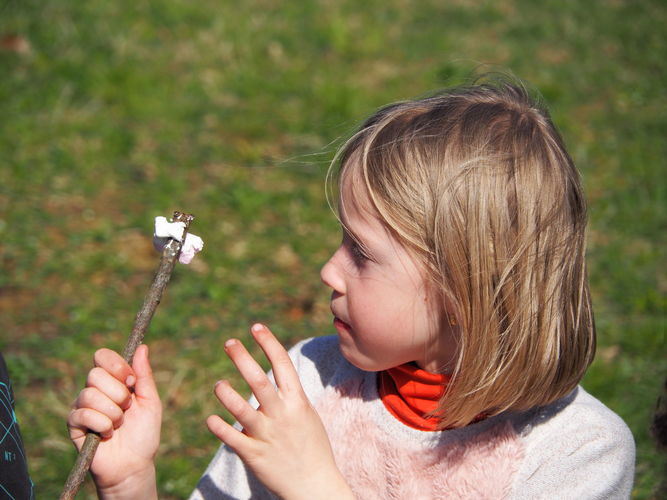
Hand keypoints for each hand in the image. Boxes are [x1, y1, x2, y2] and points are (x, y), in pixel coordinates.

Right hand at [67, 345, 160, 498]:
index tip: (131, 381)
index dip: (116, 366)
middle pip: (95, 374)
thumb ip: (144, 375)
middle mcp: (95, 390)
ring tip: (118, 424)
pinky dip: (102, 424)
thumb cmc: (144, 433)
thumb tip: (142, 347)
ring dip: (112, 412)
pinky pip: (82, 414)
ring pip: (89, 394)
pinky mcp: (73, 424)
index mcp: (114, 381)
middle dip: (118, 393)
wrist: (133, 464)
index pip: (102, 356)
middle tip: (126, 408)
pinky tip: (107, 434)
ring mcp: (82, 406)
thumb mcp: (150, 401)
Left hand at [206, 324, 354, 499]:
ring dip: (226, 393)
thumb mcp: (307, 415)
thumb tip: (276, 374)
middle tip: (229, 343)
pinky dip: (219, 427)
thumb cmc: (312, 447)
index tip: (256, 327)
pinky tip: (210, 418)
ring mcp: (267, 435)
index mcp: (297, 401)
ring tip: (218, 384)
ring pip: (241, 409)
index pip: (283, 364)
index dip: (268, 342)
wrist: (314, 486)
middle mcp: (282, 414)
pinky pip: (232, 438)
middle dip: (242, 358)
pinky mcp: (254, 455)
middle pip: (259, 380)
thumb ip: (290, 396)